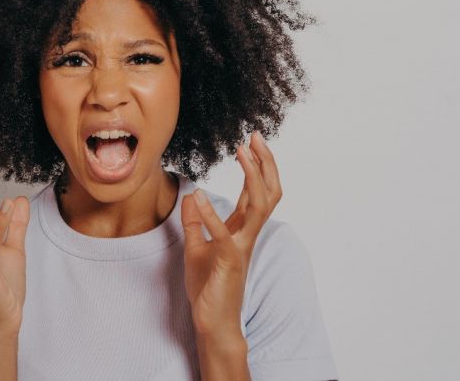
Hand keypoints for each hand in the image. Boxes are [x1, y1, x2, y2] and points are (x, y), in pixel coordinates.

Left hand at [180, 131, 282, 338]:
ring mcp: (241, 247)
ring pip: (258, 206)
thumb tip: (191, 195)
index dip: (257, 165)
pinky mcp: (228, 261)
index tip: (250, 141)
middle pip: (268, 192)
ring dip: (251, 177)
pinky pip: (224, 234)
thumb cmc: (208, 288)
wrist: (212, 321)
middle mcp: (247, 235)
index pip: (255, 192)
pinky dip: (211, 215)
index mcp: (241, 230)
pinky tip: (199, 197)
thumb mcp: (195, 247)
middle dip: (265, 163)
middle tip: (255, 137)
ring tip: (241, 153)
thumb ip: (194, 222)